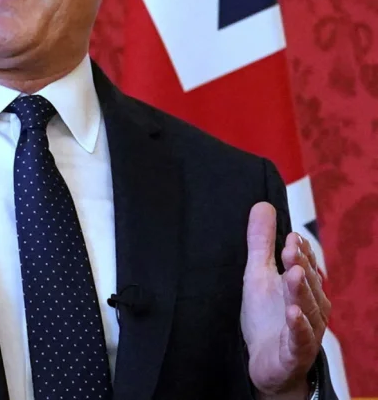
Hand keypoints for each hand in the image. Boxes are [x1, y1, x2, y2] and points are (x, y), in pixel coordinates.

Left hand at [241, 202, 330, 399]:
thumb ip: (262, 243)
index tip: (291, 236)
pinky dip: (298, 326)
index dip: (300, 252)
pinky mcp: (296, 351)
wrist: (268, 365)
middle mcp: (311, 307)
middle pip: (308, 284)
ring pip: (308, 308)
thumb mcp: (259, 276)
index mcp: (303, 288)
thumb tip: (263, 205)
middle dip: (301, 266)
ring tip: (292, 274)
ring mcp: (306, 330)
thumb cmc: (267, 319)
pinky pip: (300, 338)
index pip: (305, 266)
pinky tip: (293, 313)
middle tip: (291, 249)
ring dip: (300, 291)